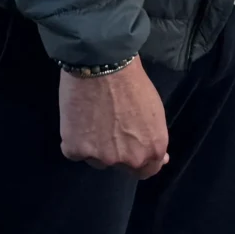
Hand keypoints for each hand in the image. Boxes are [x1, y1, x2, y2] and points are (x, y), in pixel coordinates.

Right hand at [59, 61, 168, 176]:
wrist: (101, 63)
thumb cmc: (131, 80)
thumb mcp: (155, 111)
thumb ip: (153, 137)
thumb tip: (161, 159)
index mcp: (153, 149)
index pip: (147, 170)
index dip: (139, 159)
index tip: (131, 146)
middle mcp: (130, 159)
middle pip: (120, 165)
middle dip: (115, 150)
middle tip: (107, 126)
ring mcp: (101, 157)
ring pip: (96, 159)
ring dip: (93, 145)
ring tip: (90, 118)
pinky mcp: (75, 149)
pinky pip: (73, 151)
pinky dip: (73, 139)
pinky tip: (76, 119)